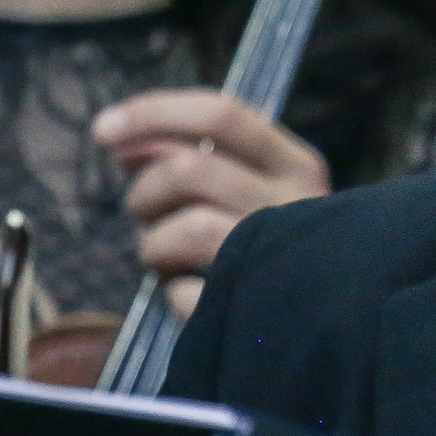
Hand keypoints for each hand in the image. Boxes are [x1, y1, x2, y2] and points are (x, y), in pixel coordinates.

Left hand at [93, 90, 329, 315]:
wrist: (332, 321)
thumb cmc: (272, 244)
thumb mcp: (250, 187)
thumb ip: (196, 154)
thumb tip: (120, 138)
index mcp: (297, 165)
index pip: (221, 115)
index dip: (153, 114)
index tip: (102, 128)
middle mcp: (296, 203)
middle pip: (191, 170)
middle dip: (144, 191)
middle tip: (141, 212)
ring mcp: (281, 258)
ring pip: (188, 228)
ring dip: (154, 244)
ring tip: (162, 257)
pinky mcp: (261, 311)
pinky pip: (186, 294)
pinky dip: (172, 294)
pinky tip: (189, 294)